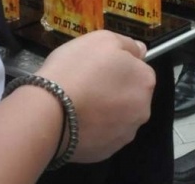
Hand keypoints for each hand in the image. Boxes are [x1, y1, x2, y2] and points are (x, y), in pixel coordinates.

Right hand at [35, 30, 154, 162]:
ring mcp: (124, 135)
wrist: (49, 111)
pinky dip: (93, 129)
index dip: (118, 66)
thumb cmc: (77, 69)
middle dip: (115, 90)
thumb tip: (140, 51)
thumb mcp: (103, 39)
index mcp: (145, 82)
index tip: (98, 67)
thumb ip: (128, 44)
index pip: (139, 70)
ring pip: (118, 118)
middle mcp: (142, 111)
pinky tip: (76, 121)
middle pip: (131, 96)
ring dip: (105, 111)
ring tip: (79, 104)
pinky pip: (102, 136)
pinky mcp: (105, 153)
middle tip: (88, 85)